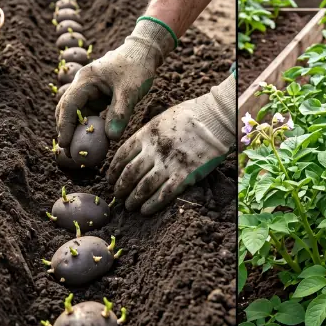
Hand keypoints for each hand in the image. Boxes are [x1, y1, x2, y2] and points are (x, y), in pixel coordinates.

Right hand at [55, 18, 176, 148]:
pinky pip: (89, 113)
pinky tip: (93, 139)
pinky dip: (89, 125)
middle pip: (67, 109)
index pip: (69, 105)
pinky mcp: (97, 95)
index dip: (65, 126)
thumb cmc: (137, 67)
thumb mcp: (130, 91)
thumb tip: (111, 138)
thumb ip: (120, 113)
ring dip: (77, 130)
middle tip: (69, 152)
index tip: (65, 145)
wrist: (144, 52)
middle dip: (66, 130)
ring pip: (77, 113)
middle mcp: (82, 84)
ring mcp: (89, 90)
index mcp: (85, 79)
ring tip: (79, 150)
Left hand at [107, 72, 235, 214]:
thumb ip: (146, 135)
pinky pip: (164, 194)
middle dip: (121, 188)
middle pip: (130, 174)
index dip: (113, 171)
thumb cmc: (189, 116)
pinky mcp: (185, 175)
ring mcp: (169, 164)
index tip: (110, 179)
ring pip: (144, 187)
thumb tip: (134, 150)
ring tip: (130, 206)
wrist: (214, 119)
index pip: (122, 156)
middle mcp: (154, 150)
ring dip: (134, 199)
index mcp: (146, 134)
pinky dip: (152, 204)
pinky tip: (145, 210)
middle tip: (118, 196)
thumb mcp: (160, 119)